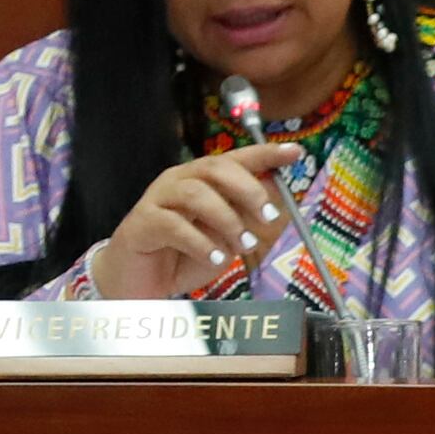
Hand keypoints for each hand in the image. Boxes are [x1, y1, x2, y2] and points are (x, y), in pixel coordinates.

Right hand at [83, 143, 302, 297]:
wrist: (140, 282)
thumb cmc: (184, 256)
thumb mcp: (225, 238)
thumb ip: (245, 219)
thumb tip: (272, 204)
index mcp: (200, 180)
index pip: (235, 159)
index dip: (264, 153)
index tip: (294, 152)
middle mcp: (178, 181)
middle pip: (214, 168)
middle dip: (247, 190)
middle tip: (267, 217)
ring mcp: (157, 200)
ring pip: (195, 193)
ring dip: (227, 220)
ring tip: (242, 246)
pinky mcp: (141, 224)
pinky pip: (174, 225)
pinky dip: (201, 244)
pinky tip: (216, 259)